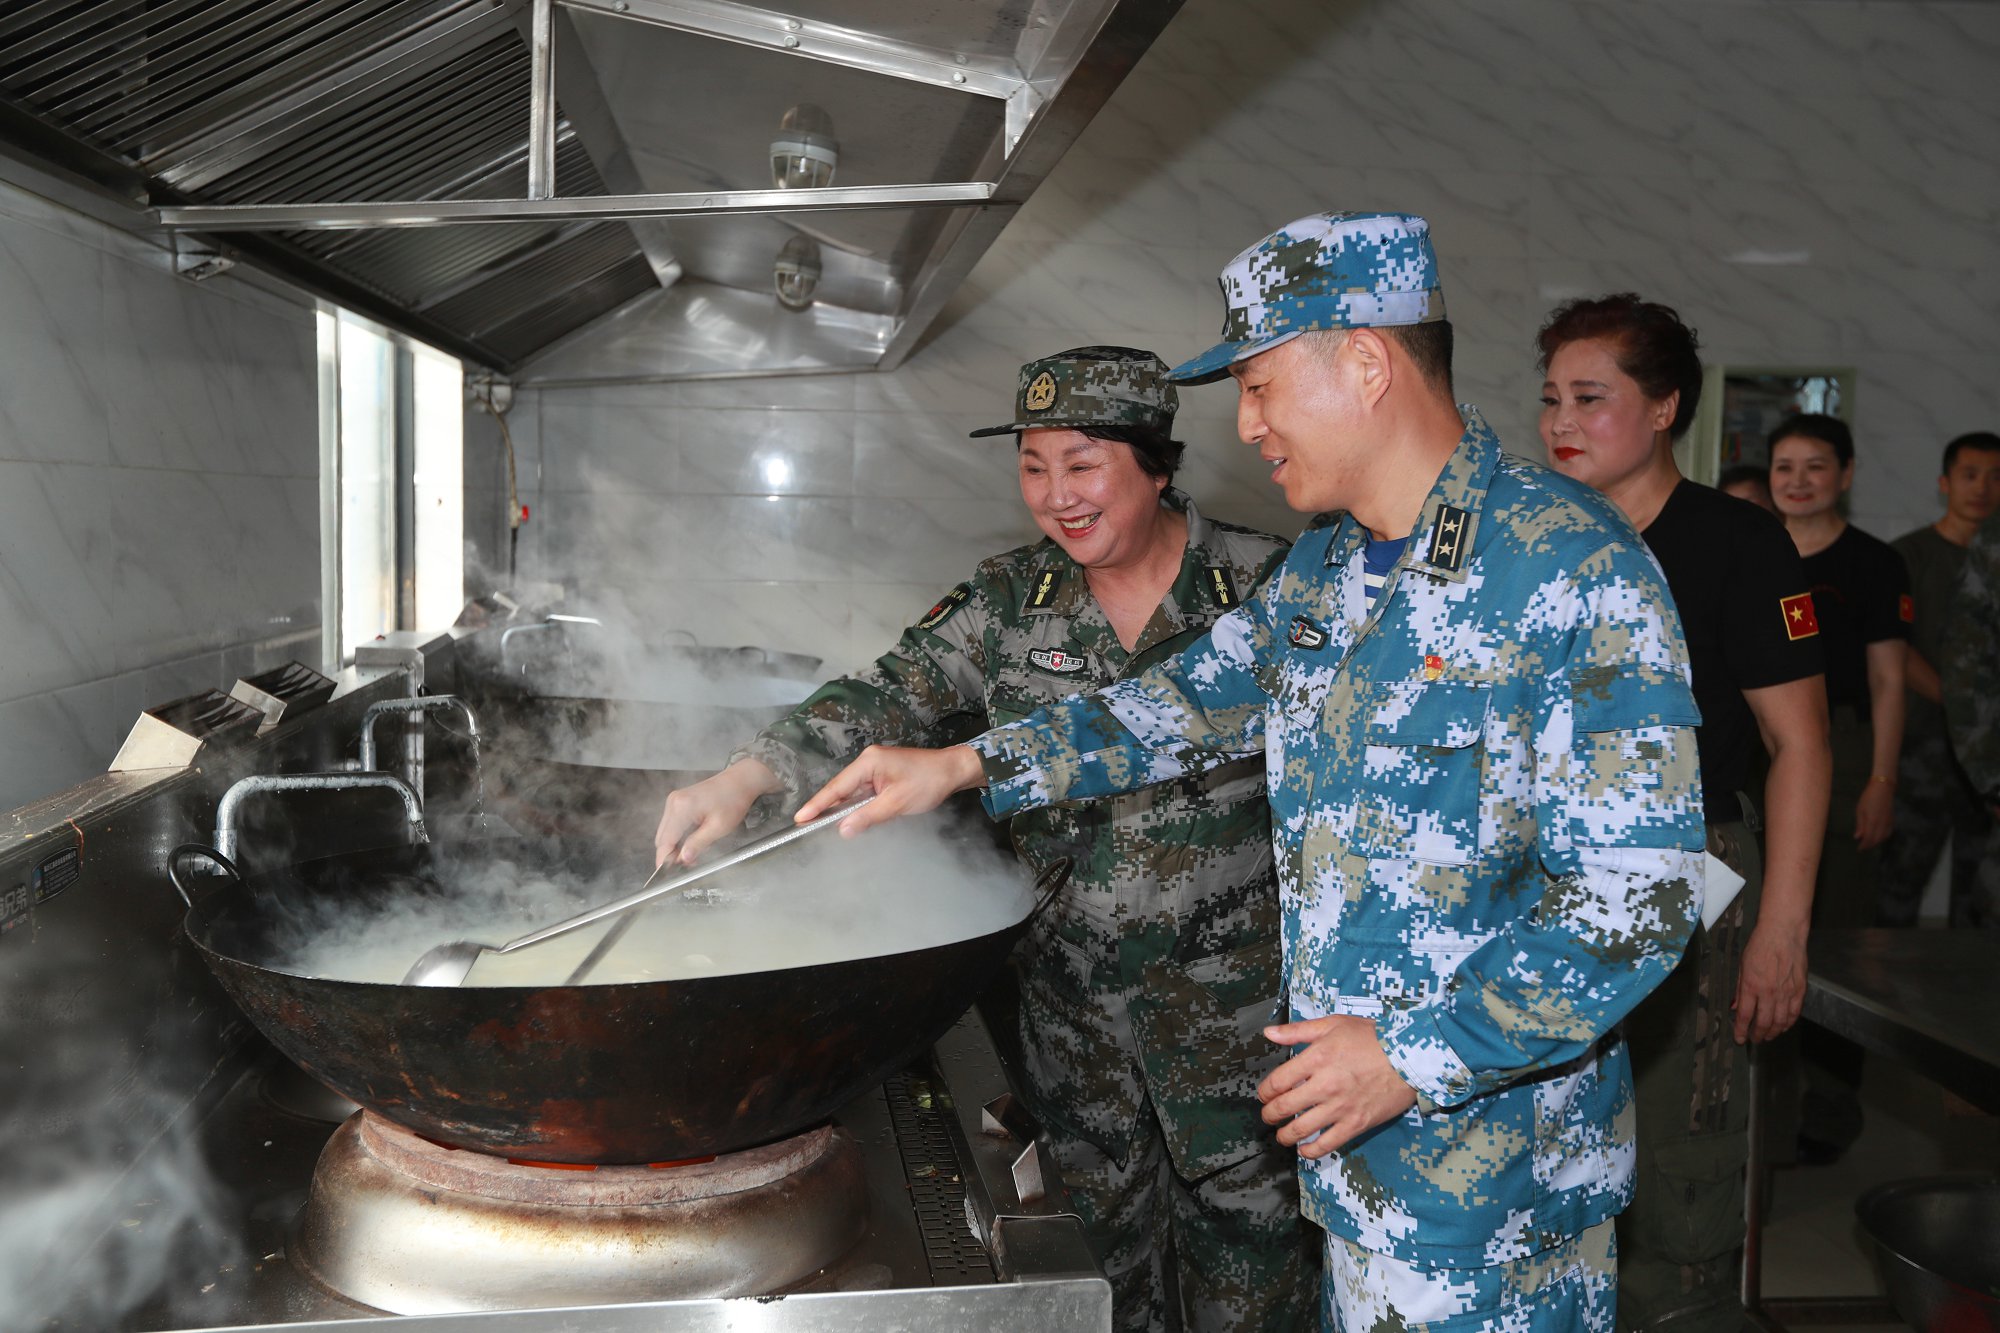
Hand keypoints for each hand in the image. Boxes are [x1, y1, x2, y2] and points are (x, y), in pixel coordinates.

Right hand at [654, 759, 779, 866]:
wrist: (741, 780)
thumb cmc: (734, 800)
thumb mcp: (718, 828)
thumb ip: (697, 844)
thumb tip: (683, 859)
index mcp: (681, 808)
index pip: (665, 841)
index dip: (665, 859)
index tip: (667, 873)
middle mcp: (674, 802)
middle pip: (662, 837)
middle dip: (670, 854)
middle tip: (685, 866)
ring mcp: (674, 800)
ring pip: (665, 831)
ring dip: (674, 845)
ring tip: (691, 855)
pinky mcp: (678, 800)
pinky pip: (671, 823)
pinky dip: (677, 835)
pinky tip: (689, 843)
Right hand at [794, 744, 985, 834]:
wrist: (953, 771)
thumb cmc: (928, 783)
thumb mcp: (897, 803)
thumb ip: (868, 816)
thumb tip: (842, 829)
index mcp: (869, 762)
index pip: (837, 787)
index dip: (818, 804)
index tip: (799, 818)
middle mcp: (868, 761)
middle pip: (841, 789)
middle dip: (826, 808)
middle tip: (806, 826)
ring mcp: (875, 767)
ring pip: (852, 792)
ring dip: (843, 809)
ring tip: (820, 825)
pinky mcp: (882, 775)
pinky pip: (863, 792)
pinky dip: (857, 806)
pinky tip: (850, 818)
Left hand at [1256, 1015, 1417, 1158]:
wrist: (1409, 1057)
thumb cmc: (1371, 1037)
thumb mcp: (1333, 1024)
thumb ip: (1298, 1031)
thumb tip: (1269, 1033)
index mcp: (1316, 1058)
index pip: (1278, 1081)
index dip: (1265, 1091)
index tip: (1264, 1094)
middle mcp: (1324, 1085)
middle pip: (1284, 1107)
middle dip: (1269, 1114)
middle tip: (1268, 1116)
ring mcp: (1340, 1107)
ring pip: (1301, 1129)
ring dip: (1284, 1135)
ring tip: (1281, 1135)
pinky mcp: (1356, 1124)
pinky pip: (1327, 1144)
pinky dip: (1311, 1150)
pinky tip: (1304, 1149)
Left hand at [1732, 920, 1806, 1042]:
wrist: (1783, 933)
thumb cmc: (1760, 946)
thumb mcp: (1742, 966)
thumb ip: (1740, 989)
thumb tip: (1736, 1007)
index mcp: (1752, 986)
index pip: (1745, 1016)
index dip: (1741, 1031)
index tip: (1739, 1039)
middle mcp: (1769, 992)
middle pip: (1764, 1022)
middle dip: (1758, 1035)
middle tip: (1754, 1040)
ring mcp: (1787, 993)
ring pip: (1781, 1021)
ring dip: (1773, 1032)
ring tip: (1767, 1036)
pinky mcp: (1800, 990)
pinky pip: (1794, 1013)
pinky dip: (1788, 1023)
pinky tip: (1783, 1027)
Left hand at [1854, 781, 1894, 850]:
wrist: (1883, 789)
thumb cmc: (1868, 798)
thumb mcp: (1860, 810)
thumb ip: (1860, 825)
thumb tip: (1858, 837)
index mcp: (1872, 822)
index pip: (1869, 838)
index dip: (1864, 845)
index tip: (1859, 849)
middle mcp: (1882, 824)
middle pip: (1877, 840)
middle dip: (1870, 845)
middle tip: (1863, 847)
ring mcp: (1888, 822)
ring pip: (1884, 837)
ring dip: (1877, 842)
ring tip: (1869, 843)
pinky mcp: (1892, 820)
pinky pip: (1889, 832)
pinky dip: (1884, 837)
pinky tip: (1879, 837)